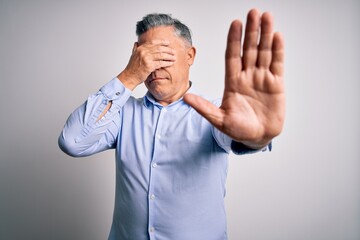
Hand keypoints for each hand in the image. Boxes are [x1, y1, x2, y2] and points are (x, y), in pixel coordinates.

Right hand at [118, 40, 175, 89]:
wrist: (129, 77)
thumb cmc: (132, 68)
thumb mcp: (133, 56)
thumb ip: (135, 49)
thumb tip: (136, 42)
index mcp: (140, 48)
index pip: (153, 42)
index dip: (162, 42)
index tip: (168, 43)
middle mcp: (143, 52)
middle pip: (159, 48)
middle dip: (168, 49)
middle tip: (173, 51)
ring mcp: (146, 58)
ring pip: (161, 55)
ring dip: (169, 56)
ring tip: (174, 57)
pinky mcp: (149, 66)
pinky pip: (161, 63)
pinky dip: (167, 63)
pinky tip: (171, 63)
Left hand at [184, 9, 284, 147]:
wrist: (257, 137)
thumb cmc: (238, 130)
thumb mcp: (220, 120)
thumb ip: (205, 108)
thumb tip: (186, 97)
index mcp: (232, 82)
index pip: (232, 56)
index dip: (234, 40)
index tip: (235, 24)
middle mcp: (247, 76)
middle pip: (248, 49)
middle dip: (250, 31)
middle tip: (252, 12)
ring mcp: (262, 78)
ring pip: (263, 52)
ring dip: (265, 35)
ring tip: (266, 17)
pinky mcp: (276, 84)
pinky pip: (277, 64)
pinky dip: (278, 50)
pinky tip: (277, 36)